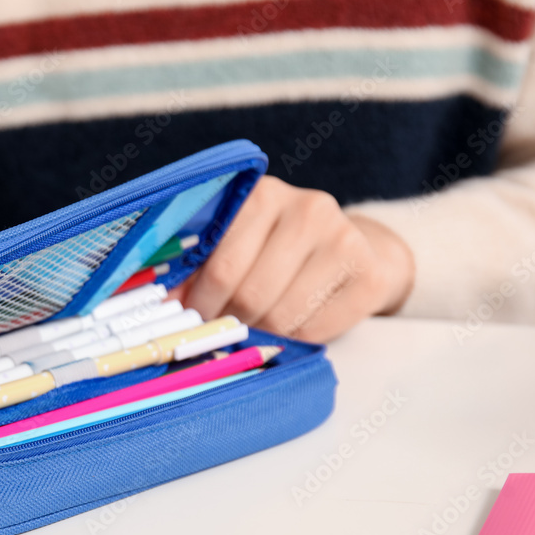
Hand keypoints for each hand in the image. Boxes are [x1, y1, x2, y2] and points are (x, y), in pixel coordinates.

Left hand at [178, 176, 413, 341]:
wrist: (359, 249)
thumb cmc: (283, 250)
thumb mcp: (241, 244)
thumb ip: (203, 267)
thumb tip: (167, 303)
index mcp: (263, 196)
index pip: (221, 266)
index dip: (201, 303)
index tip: (194, 319)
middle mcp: (306, 210)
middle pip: (250, 294)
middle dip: (231, 321)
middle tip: (225, 330)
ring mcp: (343, 240)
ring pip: (281, 315)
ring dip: (263, 333)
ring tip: (258, 328)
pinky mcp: (368, 274)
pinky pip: (315, 328)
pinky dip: (295, 338)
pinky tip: (292, 326)